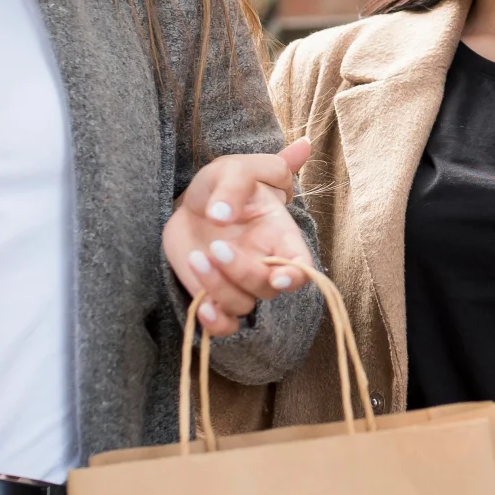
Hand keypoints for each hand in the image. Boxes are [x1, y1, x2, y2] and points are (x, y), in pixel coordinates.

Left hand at [164, 138, 313, 337]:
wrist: (191, 203)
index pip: (302, 266)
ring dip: (219, 288)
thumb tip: (221, 214)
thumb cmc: (222, 183)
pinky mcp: (215, 296)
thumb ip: (236, 184)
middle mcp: (265, 265)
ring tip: (196, 257)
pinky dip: (215, 323)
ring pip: (242, 305)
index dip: (297, 276)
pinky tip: (201, 306)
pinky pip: (224, 325)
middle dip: (243, 272)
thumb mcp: (233, 169)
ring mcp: (241, 284)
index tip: (278, 276)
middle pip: (269, 288)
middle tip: (217, 245)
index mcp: (281, 236)